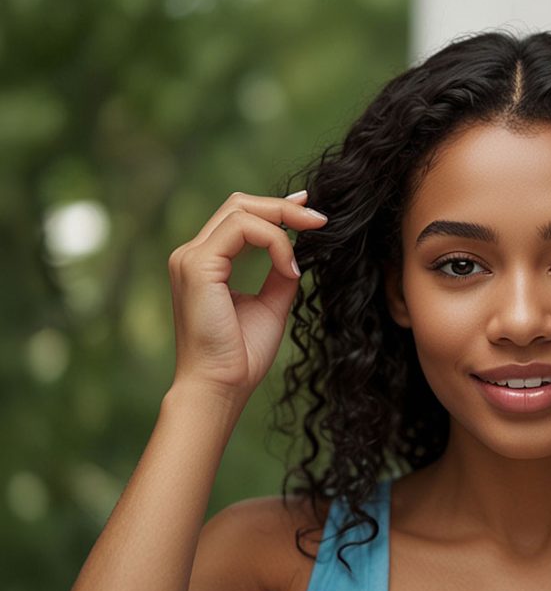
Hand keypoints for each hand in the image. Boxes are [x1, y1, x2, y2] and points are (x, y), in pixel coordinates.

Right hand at [167, 190, 327, 398]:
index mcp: (206, 264)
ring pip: (240, 210)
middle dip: (283, 206)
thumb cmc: (241, 355)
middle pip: (238, 205)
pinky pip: (243, 229)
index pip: (239, 219)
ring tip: (312, 236)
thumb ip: (280, 275)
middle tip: (319, 219)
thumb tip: (298, 255)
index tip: (311, 214)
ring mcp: (191, 258)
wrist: (221, 386)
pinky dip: (275, 241)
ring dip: (283, 219)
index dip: (276, 209)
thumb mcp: (271, 306)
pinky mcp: (197, 265)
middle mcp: (193, 255)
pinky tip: (291, 268)